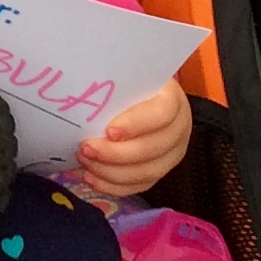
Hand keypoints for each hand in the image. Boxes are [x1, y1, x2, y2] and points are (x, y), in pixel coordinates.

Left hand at [75, 77, 192, 202]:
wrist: (141, 95)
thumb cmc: (127, 83)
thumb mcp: (124, 74)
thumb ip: (112, 81)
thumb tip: (81, 86)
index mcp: (172, 99)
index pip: (161, 114)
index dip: (136, 125)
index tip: (108, 131)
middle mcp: (179, 128)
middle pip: (153, 148)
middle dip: (116, 154)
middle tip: (85, 149)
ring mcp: (172, 153)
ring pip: (148, 172)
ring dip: (112, 172)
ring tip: (86, 163)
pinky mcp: (161, 170)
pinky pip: (140, 185)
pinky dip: (114, 186)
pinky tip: (92, 178)